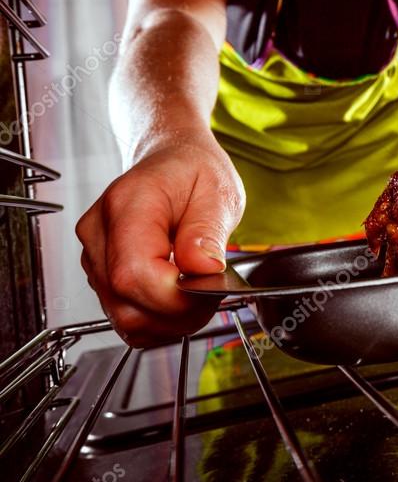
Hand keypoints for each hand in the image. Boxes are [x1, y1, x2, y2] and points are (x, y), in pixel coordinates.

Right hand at [76, 128, 244, 346]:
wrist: (173, 161)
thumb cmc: (194, 172)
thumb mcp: (218, 192)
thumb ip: (208, 233)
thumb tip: (204, 269)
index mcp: (128, 204)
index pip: (133, 274)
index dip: (174, 297)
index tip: (210, 289)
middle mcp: (99, 232)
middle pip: (126, 303)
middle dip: (178, 313)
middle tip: (212, 292)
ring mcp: (95, 255)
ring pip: (124, 317)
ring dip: (169, 320)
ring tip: (198, 293)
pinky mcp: (101, 274)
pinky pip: (125, 316)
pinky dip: (157, 320)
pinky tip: (180, 300)